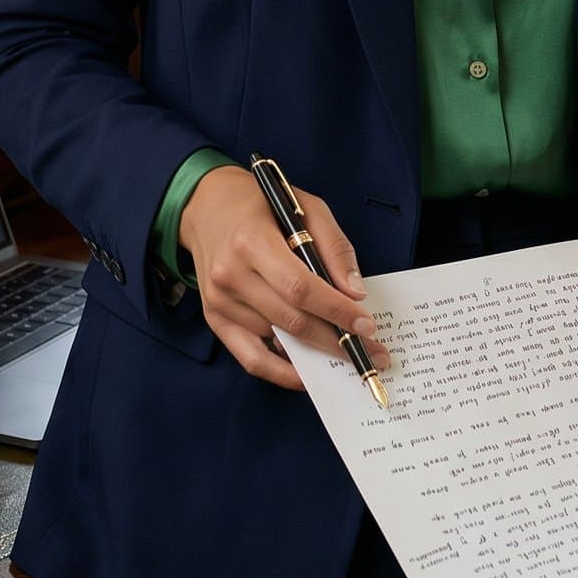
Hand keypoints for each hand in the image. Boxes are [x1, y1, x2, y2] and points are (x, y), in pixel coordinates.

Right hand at [178, 167, 390, 389]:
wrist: (206, 205)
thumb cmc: (261, 204)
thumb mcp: (305, 207)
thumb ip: (333, 247)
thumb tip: (355, 294)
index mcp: (252, 241)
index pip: (300, 288)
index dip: (336, 311)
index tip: (367, 326)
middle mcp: (231, 275)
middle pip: (291, 320)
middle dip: (336, 340)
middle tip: (370, 351)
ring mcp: (220, 301)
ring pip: (277, 340)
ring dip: (315, 352)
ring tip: (346, 353)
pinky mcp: (215, 319)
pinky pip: (252, 359)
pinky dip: (283, 372)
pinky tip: (309, 372)